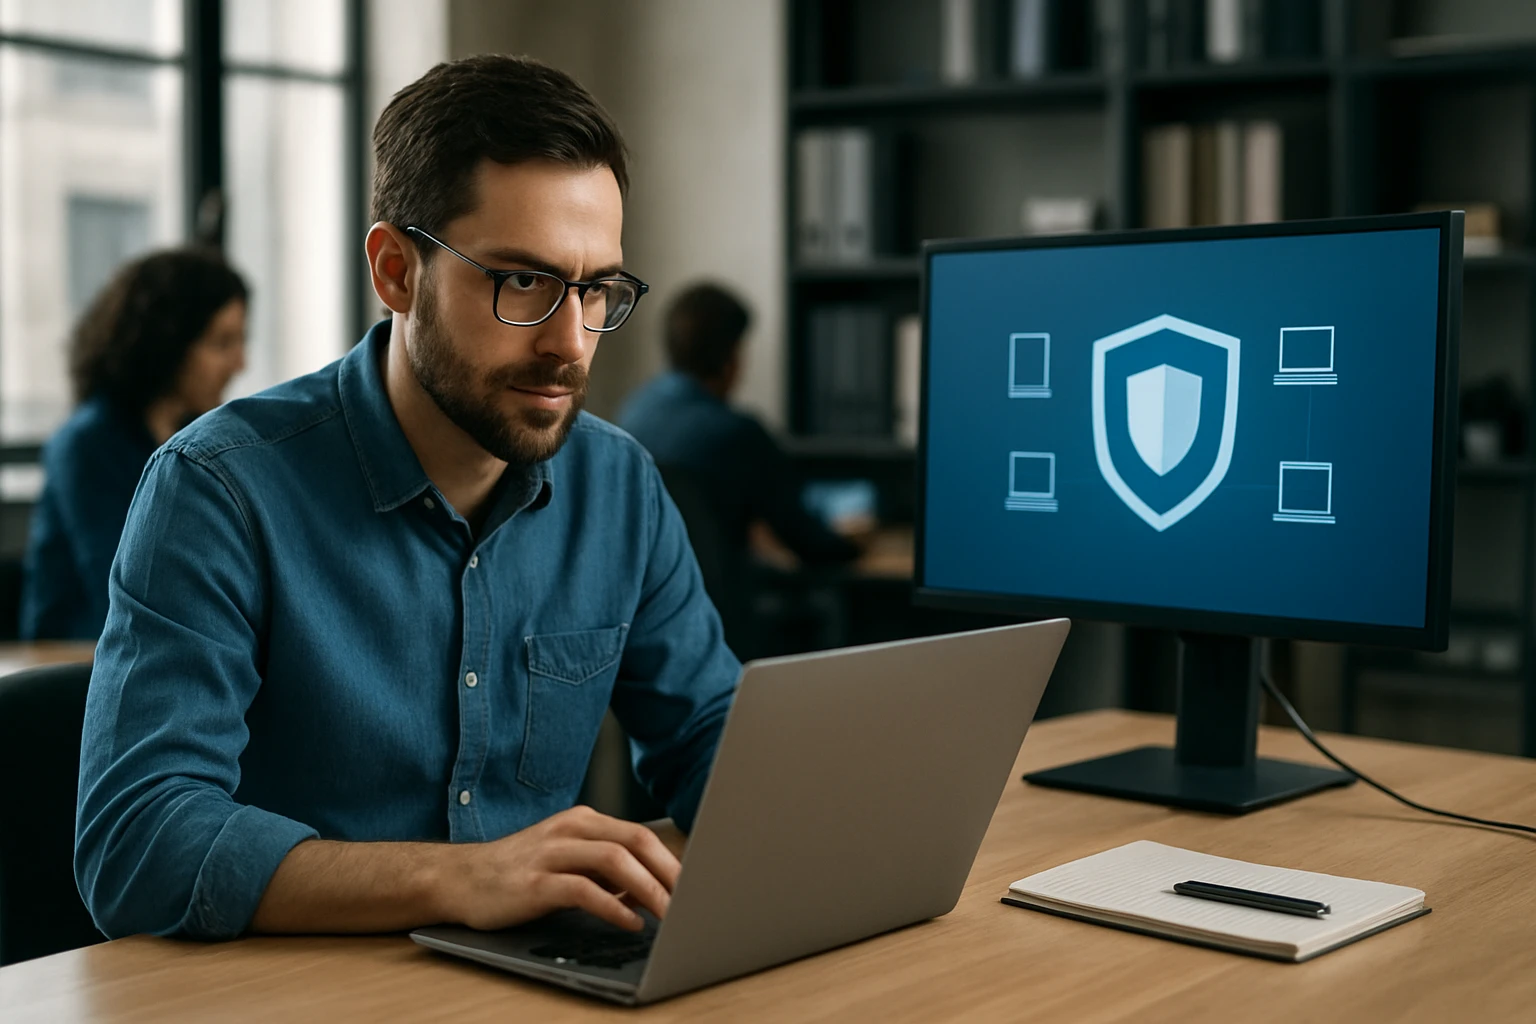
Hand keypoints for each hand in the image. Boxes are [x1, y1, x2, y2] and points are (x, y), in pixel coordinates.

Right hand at [441, 805, 681, 931]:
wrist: (460, 879)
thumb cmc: (520, 873)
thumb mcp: (570, 862)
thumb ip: (608, 871)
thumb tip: (654, 891)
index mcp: (584, 821)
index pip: (641, 835)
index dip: (673, 861)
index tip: (699, 887)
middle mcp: (571, 829)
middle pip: (635, 841)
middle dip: (670, 872)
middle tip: (694, 900)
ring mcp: (551, 853)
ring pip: (614, 860)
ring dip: (649, 889)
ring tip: (669, 915)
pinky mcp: (534, 883)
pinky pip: (583, 889)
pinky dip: (613, 906)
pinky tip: (629, 923)